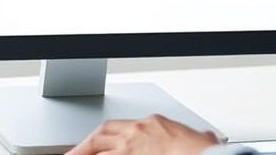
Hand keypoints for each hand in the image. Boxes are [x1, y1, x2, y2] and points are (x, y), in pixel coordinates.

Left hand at [66, 114, 219, 154]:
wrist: (204, 153)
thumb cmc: (201, 148)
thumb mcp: (192, 134)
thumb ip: (181, 136)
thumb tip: (203, 137)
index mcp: (150, 123)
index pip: (117, 127)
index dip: (101, 136)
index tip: (93, 144)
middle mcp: (135, 133)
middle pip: (100, 135)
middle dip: (84, 145)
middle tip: (72, 153)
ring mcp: (129, 149)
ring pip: (98, 150)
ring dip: (82, 154)